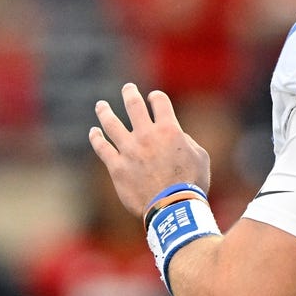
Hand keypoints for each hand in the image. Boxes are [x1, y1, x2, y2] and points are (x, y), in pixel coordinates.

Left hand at [90, 84, 210, 219]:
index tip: (154, 98)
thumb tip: (176, 136)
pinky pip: (102, 148)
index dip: (156, 97)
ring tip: (101, 105)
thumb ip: (187, 141)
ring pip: (111, 123)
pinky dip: (96, 138)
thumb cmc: (192, 183)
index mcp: (169, 129)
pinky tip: (94, 132)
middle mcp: (146, 135)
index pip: (159, 102)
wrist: (173, 207)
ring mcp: (129, 150)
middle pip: (133, 105)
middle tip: (127, 88)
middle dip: (129, 93)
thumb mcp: (201, 157)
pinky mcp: (117, 167)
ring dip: (105, 112)